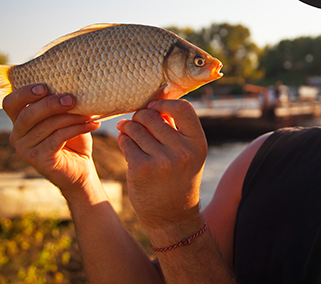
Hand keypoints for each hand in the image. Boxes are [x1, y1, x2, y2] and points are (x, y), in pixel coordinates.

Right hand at [3, 84, 100, 195]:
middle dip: (51, 104)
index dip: (24, 93)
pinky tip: (92, 125)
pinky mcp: (37, 159)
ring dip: (71, 117)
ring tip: (89, 114)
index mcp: (19, 121)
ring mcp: (24, 149)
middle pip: (28, 114)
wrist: (80, 169)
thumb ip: (62, 105)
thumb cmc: (73, 140)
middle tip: (72, 100)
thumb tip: (74, 87)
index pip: (11, 103)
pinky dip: (76, 129)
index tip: (45, 87)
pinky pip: (57, 138)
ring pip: (47, 126)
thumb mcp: (66, 118)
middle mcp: (16, 135)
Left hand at [117, 99, 206, 230]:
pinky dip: (122, 140)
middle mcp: (182, 151)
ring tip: (129, 132)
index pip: (183, 108)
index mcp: (197, 143)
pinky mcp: (141, 169)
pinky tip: (125, 143)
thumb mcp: (188, 154)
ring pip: (135, 128)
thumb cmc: (179, 178)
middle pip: (153, 116)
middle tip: (137, 122)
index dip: (165, 103)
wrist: (173, 217)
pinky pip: (125, 142)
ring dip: (128, 128)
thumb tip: (154, 104)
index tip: (155, 108)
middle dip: (141, 116)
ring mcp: (161, 161)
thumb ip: (176, 129)